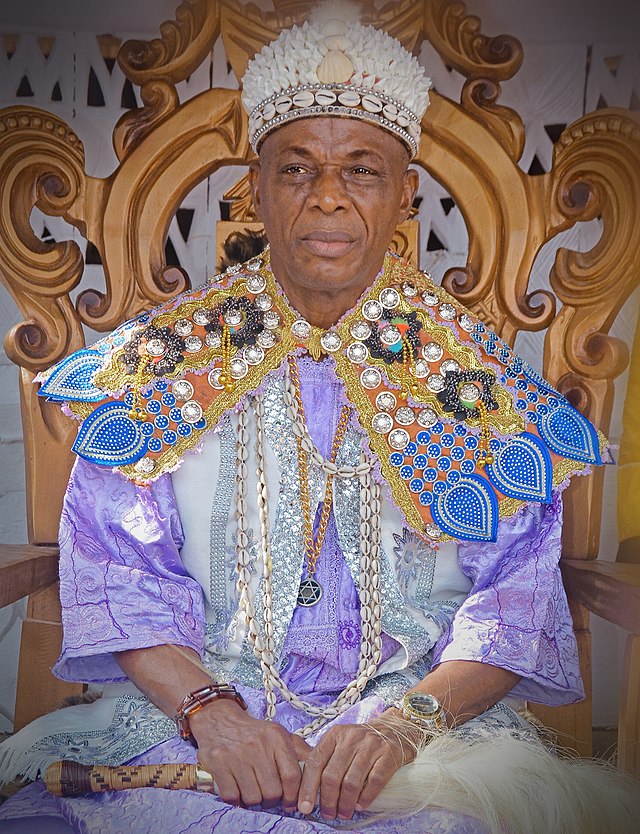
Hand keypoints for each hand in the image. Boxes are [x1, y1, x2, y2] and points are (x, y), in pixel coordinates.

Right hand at [190, 700, 311, 809]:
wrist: (219, 720)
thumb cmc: (253, 733)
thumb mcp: (278, 734)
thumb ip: (300, 751)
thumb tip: (319, 770)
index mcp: (275, 737)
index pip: (292, 776)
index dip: (293, 795)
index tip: (290, 803)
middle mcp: (257, 745)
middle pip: (272, 791)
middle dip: (272, 799)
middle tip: (268, 794)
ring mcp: (236, 755)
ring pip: (253, 798)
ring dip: (254, 800)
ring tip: (253, 789)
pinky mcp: (218, 764)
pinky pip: (232, 797)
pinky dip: (236, 799)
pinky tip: (238, 788)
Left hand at [297, 710, 421, 819]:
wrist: (395, 728)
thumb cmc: (362, 742)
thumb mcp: (341, 741)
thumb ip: (326, 758)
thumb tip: (307, 789)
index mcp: (335, 734)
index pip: (315, 761)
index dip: (308, 787)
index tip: (305, 806)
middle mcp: (351, 737)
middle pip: (332, 775)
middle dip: (327, 800)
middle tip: (328, 814)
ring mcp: (371, 745)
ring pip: (351, 781)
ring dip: (345, 803)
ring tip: (344, 813)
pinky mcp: (389, 754)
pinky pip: (374, 781)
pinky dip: (366, 798)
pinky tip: (360, 805)